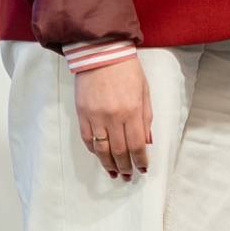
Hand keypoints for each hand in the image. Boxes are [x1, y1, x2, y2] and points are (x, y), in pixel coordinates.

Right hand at [75, 57, 151, 179]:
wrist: (101, 54)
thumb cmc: (127, 70)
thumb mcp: (144, 91)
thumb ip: (146, 118)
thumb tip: (147, 141)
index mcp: (132, 111)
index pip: (137, 145)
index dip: (140, 160)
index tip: (142, 169)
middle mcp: (113, 117)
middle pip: (119, 151)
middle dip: (125, 166)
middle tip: (127, 176)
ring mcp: (96, 117)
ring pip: (101, 149)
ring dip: (108, 164)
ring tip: (114, 173)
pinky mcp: (82, 114)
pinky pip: (88, 139)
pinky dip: (94, 151)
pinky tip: (100, 156)